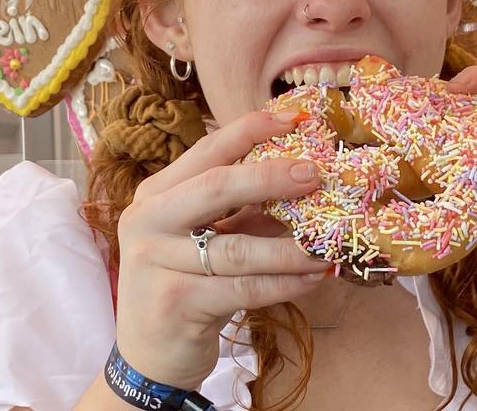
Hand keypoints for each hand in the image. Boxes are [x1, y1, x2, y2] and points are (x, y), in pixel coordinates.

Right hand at [113, 110, 330, 389]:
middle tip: (317, 175)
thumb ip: (237, 210)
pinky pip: (244, 289)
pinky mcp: (175, 303)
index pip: (206, 152)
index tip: (295, 118)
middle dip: (272, 178)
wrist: (149, 356)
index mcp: (156, 195)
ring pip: (239, 249)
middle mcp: (147, 221)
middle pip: (217, 188)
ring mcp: (156, 263)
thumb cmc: (183, 286)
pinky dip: (285, 283)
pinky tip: (313, 279)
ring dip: (291, 248)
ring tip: (329, 245)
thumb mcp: (201, 239)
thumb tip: (301, 178)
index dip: (250, 130)